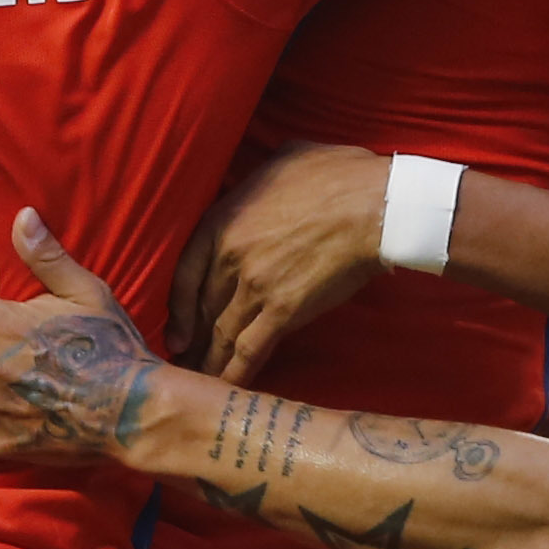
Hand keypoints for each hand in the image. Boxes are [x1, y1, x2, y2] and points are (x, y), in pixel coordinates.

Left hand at [170, 143, 390, 380]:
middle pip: (201, 310)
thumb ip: (258, 180)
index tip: (175, 331)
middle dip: (192, 342)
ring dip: (209, 363)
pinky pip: (250, 349)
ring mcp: (254, 287)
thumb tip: (260, 184)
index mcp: (222, 221)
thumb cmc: (336, 174)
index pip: (184, 274)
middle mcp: (229, 258)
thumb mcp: (282, 159)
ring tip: (201, 384)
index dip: (176, 308)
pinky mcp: (284, 311)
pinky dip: (236, 372)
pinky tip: (227, 389)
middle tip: (185, 364)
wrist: (374, 206)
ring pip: (221, 335)